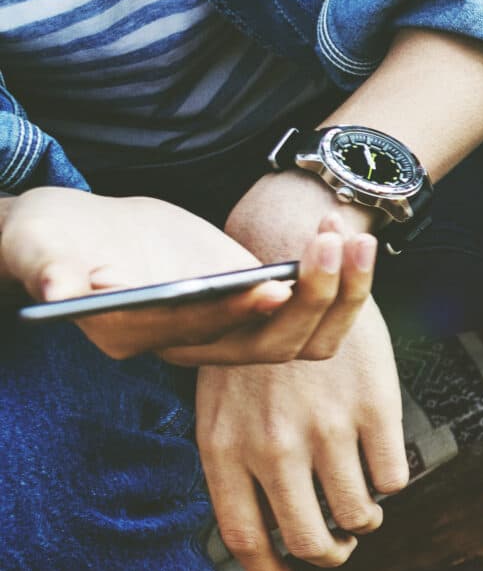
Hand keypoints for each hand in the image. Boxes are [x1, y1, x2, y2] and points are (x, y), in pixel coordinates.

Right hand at [1, 187, 376, 364]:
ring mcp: (229, 326)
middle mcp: (196, 344)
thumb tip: (60, 290)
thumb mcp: (42, 253)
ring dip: (336, 287)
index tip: (272, 286)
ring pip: (302, 330)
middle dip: (309, 298)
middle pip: (270, 343)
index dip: (237, 313)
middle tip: (331, 245)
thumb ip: (52, 272)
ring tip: (350, 234)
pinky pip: (306, 303)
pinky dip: (329, 272)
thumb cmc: (52, 244)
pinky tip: (334, 226)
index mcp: (146, 337)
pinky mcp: (251, 303)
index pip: (203, 334)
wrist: (80, 238)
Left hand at [196, 299, 407, 570]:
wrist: (293, 268)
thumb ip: (239, 468)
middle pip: (309, 540)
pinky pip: (393, 478)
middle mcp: (273, 446)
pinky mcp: (371, 409)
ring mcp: (324, 429)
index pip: (244, 538)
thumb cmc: (255, 348)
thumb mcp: (221, 406)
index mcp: (224, 448)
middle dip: (330, 555)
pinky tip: (378, 459)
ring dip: (365, 519)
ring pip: (360, 515)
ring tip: (362, 504)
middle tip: (339, 545)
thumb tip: (270, 546)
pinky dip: (389, 479)